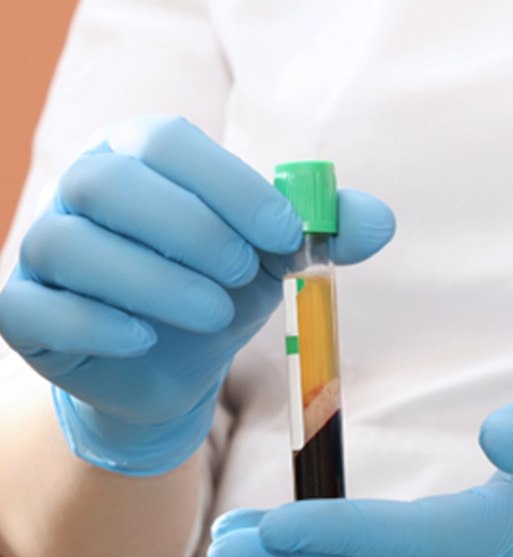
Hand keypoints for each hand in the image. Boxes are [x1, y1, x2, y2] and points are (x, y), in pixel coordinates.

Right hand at [0, 116, 394, 474]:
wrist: (171, 365)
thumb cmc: (218, 291)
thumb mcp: (275, 260)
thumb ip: (326, 234)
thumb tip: (382, 222)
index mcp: (140, 160)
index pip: (166, 142)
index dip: (228, 184)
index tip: (285, 234)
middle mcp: (82, 193)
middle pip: (110, 184)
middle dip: (189, 229)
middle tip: (244, 273)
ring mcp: (45, 251)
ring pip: (69, 244)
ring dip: (153, 280)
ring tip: (214, 314)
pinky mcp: (26, 312)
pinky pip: (36, 309)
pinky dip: (95, 323)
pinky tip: (144, 339)